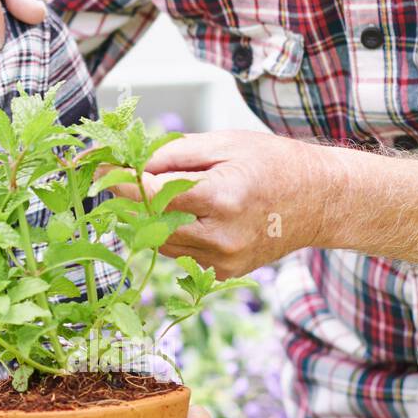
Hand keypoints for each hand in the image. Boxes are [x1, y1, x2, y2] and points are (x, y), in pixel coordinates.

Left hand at [109, 129, 331, 277]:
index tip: (94, 168)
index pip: (150, 193)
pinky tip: (183, 214)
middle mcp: (221, 236)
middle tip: (112, 177)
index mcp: (222, 197)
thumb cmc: (273, 163)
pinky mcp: (223, 274)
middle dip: (126, 199)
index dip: (118, 180)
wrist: (322, 201)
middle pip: (148, 221)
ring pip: (159, 240)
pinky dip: (170, 233)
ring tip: (153, 191)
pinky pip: (178, 253)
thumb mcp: (224, 143)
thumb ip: (171, 154)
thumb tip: (125, 161)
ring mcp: (223, 260)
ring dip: (146, 217)